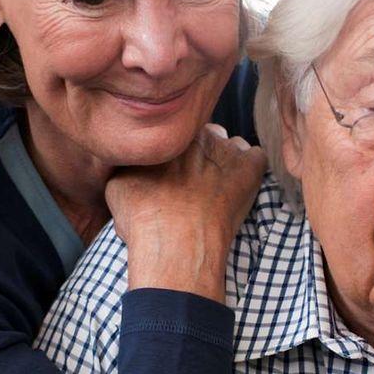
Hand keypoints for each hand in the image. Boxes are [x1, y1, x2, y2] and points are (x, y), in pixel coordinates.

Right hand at [106, 124, 266, 301]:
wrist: (175, 241)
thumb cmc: (143, 217)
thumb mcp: (117, 183)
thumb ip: (130, 164)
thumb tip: (131, 163)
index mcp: (167, 134)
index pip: (177, 132)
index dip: (176, 153)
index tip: (173, 171)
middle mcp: (198, 133)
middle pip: (204, 135)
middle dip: (200, 153)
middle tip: (192, 182)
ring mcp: (228, 148)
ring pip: (230, 145)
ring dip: (224, 161)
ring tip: (215, 188)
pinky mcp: (250, 168)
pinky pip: (255, 157)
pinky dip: (249, 170)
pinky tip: (238, 189)